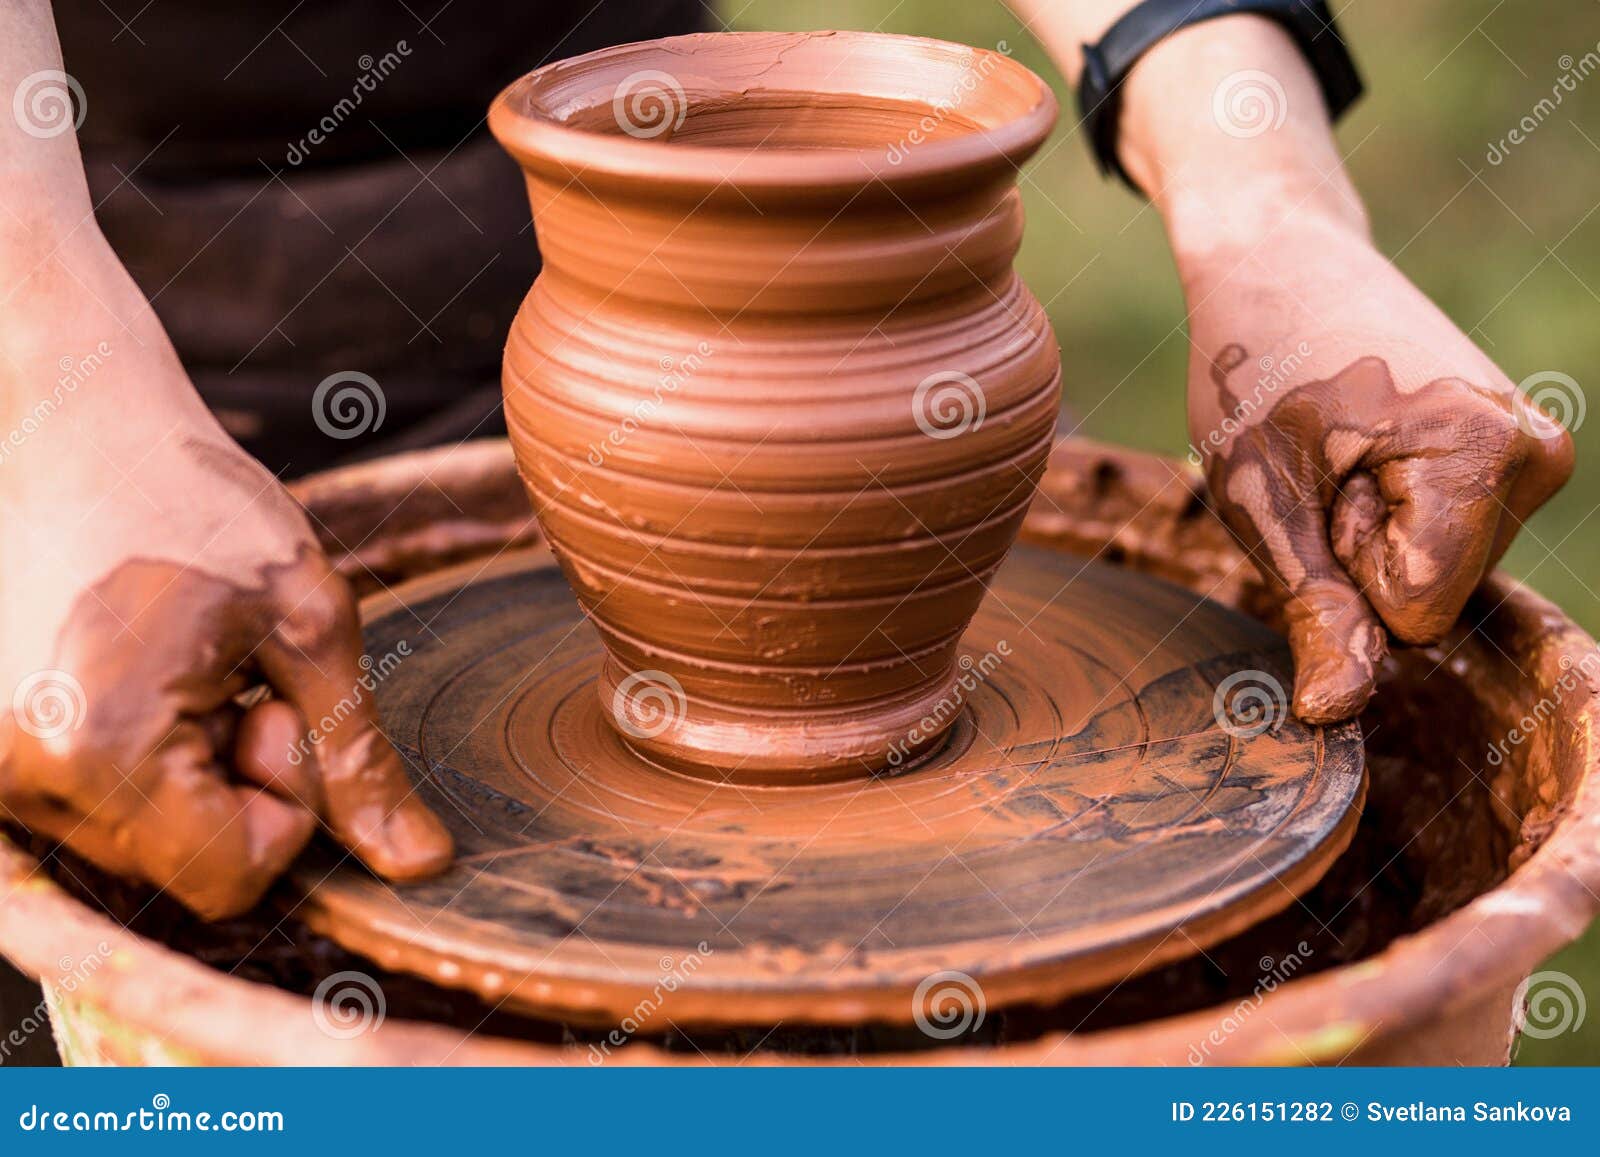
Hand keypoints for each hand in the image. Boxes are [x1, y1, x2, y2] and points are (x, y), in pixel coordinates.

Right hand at [0, 248, 451, 917]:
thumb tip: (420, 864)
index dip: (287, 804)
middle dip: (238, 790)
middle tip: (236, 678)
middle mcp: (18, 775)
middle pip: (183, 869)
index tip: (276, 706)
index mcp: (102, 748)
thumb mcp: (308, 623)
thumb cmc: (195, 500)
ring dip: (188, 775)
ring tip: (185, 666)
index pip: (233, 879)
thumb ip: (357, 755)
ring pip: (139, 842)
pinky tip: (144, 676)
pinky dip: (136, 762)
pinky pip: (88, 805)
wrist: (70, 417)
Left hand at [1182, 209, 1572, 721]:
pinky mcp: (1520, 452)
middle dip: (1361, 556)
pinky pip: (1449, 543)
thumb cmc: (1250, 368)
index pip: (1415, 617)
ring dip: (1375, 535)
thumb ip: (1316, 612)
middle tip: (1323, 466)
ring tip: (1342, 451)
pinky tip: (1369, 449)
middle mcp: (1535, 453)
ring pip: (1442, 577)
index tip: (1319, 487)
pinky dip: (1396, 517)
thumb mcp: (1261, 502)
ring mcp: (1537, 451)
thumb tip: (1336, 715)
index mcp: (1479, 455)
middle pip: (1434, 600)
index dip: (1344, 574)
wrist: (1279, 263)